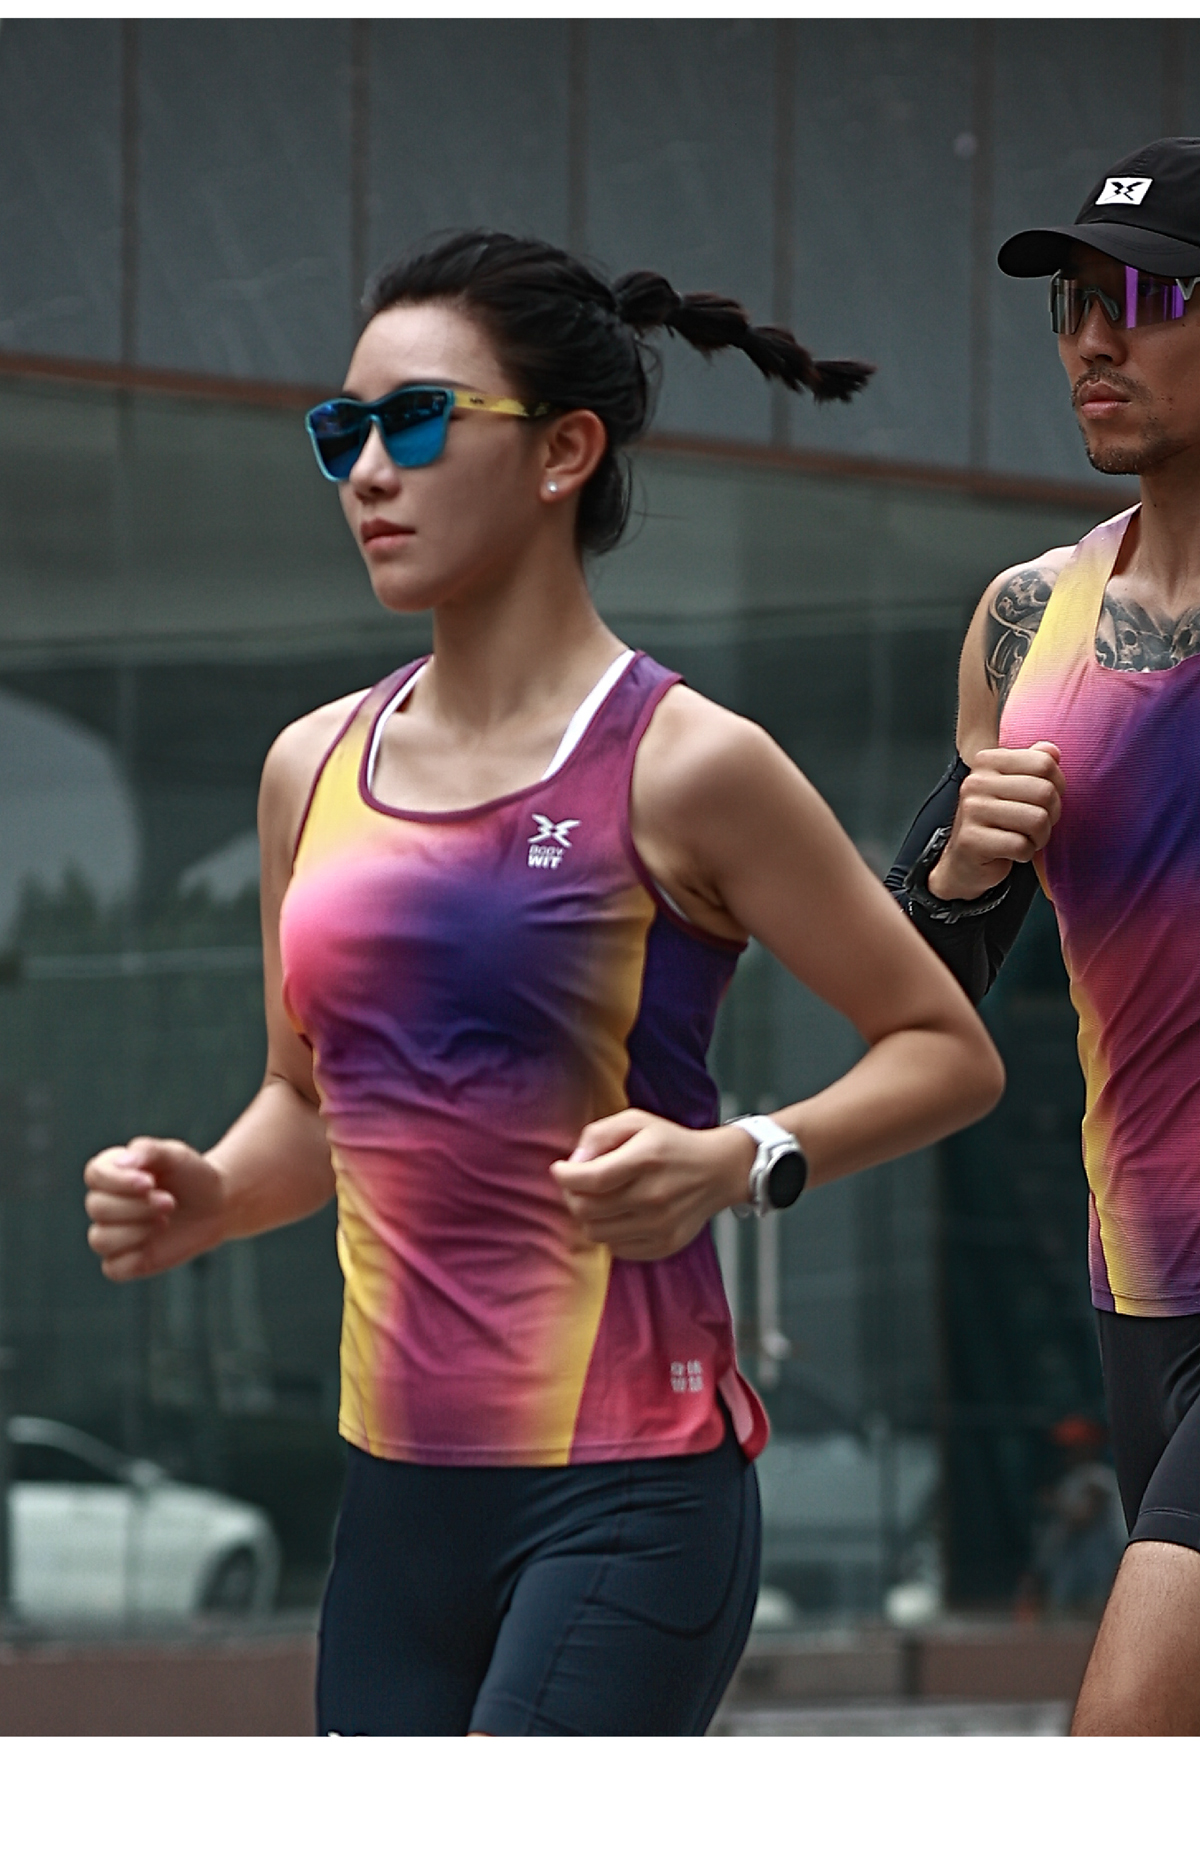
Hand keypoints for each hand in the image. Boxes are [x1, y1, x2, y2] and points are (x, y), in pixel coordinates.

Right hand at [84, 1136, 226, 1281]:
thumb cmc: (192, 1176)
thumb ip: (148, 1151)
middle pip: (97, 1208)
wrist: (216, 1205)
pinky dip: (135, 1258)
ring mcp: (112, 1234)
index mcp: (111, 1172)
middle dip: (137, 1206)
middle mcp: (105, 1203)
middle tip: (170, 1202)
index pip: (94, 1175)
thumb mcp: (176, 1155)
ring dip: (137, 1230)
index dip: (118, 1181)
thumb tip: (122, 1163)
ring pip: (100, 1240)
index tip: (151, 1182)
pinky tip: (158, 1241)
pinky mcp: (124, 1261)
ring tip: (165, 1220)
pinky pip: (113, 1268)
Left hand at [550, 1109, 753, 1261]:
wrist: (718, 1171)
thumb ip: (599, 1134)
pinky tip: (619, 1214)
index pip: (589, 1180)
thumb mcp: (637, 1121)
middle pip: (587, 1210)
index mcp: (646, 1159)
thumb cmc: (671, 1143)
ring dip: (588, 1216)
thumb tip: (573, 1162)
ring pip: (596, 1233)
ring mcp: (660, 1225)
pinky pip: (617, 1248)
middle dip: (572, 1195)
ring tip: (598, 1199)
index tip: (560, 1169)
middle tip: (577, 1184)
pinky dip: (610, 1232)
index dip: (564, 1176)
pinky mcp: (664, 1245)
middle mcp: (653, 1196)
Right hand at [929, 741, 1063, 900]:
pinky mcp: (971, 840)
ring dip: (1039, 837)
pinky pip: (1021, 846)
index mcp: (987, 761)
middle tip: (1037, 825)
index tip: (1042, 800)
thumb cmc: (998, 822)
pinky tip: (1012, 852)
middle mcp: (976, 782)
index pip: (1044, 763)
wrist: (967, 860)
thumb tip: (1052, 751)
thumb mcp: (1016, 787)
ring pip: (1037, 819)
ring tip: (1026, 838)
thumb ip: (1034, 763)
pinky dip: (1025, 853)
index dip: (1057, 786)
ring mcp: (971, 810)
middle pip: (1044, 791)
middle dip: (1051, 815)